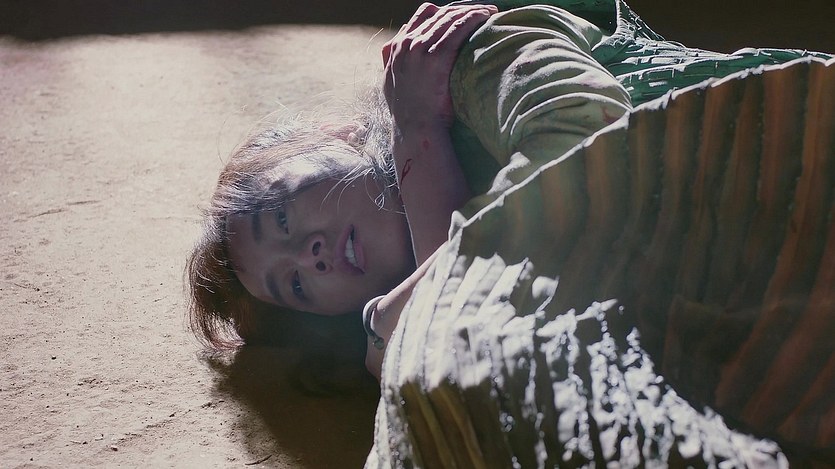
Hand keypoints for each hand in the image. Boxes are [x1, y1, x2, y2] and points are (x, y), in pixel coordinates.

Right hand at [382, 3, 497, 130]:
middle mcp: (406, 44)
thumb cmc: (410, 113)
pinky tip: (487, 16)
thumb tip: (397, 52)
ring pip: (450, 17)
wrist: (415, 130)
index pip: (423, 15)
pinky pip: (458, 27)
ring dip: (472, 10)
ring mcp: (420, 49)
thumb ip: (394, 63)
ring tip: (490, 11)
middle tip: (482, 11)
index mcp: (396, 48)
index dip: (445, 11)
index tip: (462, 14)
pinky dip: (474, 17)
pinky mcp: (436, 57)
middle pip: (439, 13)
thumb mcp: (392, 84)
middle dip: (462, 9)